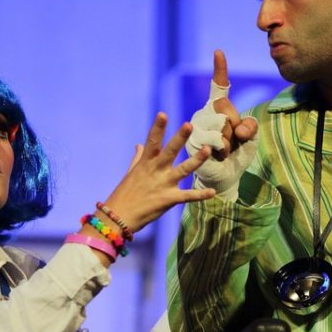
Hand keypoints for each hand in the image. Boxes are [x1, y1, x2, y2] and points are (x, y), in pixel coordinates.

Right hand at [100, 112, 214, 233]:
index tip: (163, 114)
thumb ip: (138, 158)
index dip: (158, 128)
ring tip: (207, 150)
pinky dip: (200, 195)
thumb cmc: (124, 194)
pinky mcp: (168, 199)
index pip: (152, 142)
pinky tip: (213, 192)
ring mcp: (163, 185)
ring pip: (183, 170)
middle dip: (179, 138)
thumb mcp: (131, 173)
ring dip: (196, 160)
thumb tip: (138, 144)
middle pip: (169, 152)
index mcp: (145, 163)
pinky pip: (187, 196)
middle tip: (189, 125)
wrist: (118, 217)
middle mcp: (155, 171)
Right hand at [184, 50, 258, 200]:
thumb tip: (238, 130)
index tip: (218, 52)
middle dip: (236, 129)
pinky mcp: (193, 142)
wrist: (227, 176)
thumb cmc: (238, 153)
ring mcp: (196, 127)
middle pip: (227, 110)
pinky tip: (219, 156)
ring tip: (223, 151)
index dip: (220, 69)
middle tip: (231, 142)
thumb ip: (251, 126)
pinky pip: (217, 141)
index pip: (219, 86)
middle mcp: (204, 113)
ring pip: (223, 126)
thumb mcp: (252, 136)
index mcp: (218, 109)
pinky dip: (224, 151)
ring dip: (230, 143)